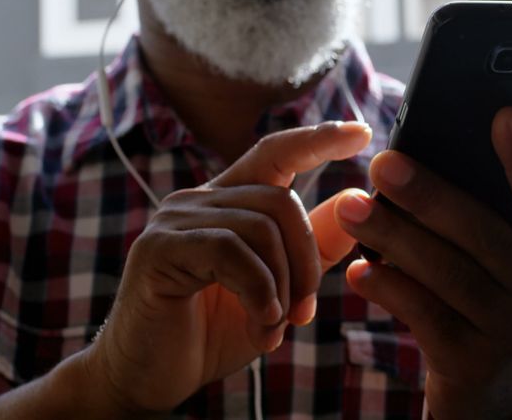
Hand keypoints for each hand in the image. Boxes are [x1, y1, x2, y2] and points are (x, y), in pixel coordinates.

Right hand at [84, 121, 367, 413]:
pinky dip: (259, 290)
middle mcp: (199, 201)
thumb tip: (355, 199)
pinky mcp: (159, 249)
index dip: (317, 139)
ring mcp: (175, 220)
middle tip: (304, 313)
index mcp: (228, 204)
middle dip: (306, 262)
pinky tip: (261, 323)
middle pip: (281, 201)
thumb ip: (313, 248)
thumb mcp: (279, 289)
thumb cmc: (212, 332)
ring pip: (261, 227)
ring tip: (273, 327)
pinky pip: (231, 251)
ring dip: (282, 286)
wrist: (150, 378)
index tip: (361, 132)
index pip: (275, 153)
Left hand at [333, 108, 511, 418]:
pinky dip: (388, 288)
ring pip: (445, 272)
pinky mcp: (473, 363)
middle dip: (429, 194)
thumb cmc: (509, 311)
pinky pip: (423, 315)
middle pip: (482, 232)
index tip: (503, 115)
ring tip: (350, 207)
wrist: (510, 405)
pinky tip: (359, 269)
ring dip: (393, 236)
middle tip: (382, 164)